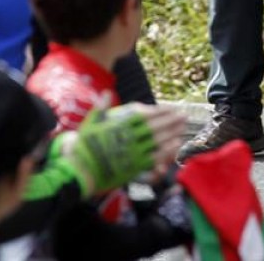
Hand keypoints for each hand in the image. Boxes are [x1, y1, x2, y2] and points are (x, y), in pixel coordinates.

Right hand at [64, 104, 184, 194]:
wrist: (80, 171)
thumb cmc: (85, 146)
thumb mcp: (90, 124)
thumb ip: (100, 108)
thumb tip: (106, 92)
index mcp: (120, 126)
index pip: (145, 116)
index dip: (160, 111)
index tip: (172, 107)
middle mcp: (128, 138)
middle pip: (155, 128)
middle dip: (171, 121)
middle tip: (183, 116)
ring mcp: (132, 152)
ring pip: (157, 141)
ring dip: (172, 133)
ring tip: (183, 127)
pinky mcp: (133, 166)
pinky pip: (153, 157)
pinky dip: (165, 151)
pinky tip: (175, 145)